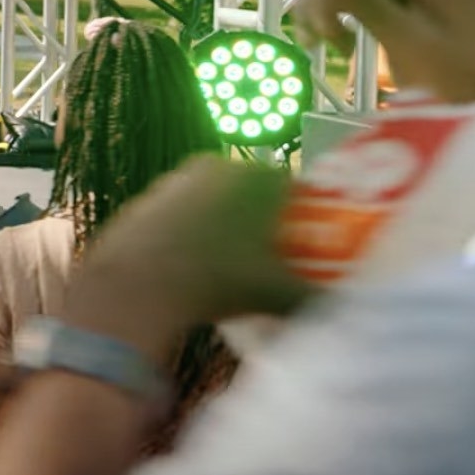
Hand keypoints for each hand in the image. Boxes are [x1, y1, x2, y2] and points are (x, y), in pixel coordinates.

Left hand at [63, 157, 314, 353]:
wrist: (136, 284)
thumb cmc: (217, 281)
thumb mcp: (278, 295)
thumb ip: (314, 297)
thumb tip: (337, 308)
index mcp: (262, 178)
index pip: (298, 189)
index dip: (306, 219)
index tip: (306, 247)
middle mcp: (222, 166)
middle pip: (257, 193)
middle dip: (266, 222)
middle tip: (270, 259)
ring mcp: (180, 178)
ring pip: (217, 200)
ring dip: (226, 226)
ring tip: (229, 267)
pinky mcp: (149, 197)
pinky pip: (183, 212)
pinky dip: (191, 232)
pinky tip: (191, 266)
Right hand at [292, 0, 474, 105]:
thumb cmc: (448, 78)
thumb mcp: (401, 37)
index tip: (312, 27)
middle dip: (335, 4)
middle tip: (316, 41)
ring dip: (344, 15)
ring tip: (331, 47)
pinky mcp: (429, 11)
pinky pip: (384, 5)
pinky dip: (362, 22)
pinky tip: (347, 45)